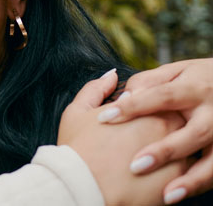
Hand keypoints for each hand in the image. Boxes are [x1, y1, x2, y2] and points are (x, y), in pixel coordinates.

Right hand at [59, 69, 189, 205]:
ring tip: (147, 157)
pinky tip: (154, 177)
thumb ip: (96, 89)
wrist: (84, 188)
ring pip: (186, 149)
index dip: (149, 107)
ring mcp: (179, 157)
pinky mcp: (179, 183)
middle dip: (165, 127)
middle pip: (179, 122)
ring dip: (174, 151)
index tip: (137, 116)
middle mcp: (171, 130)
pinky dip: (174, 174)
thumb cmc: (78, 150)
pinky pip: (185, 175)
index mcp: (150, 109)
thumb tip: (111, 76)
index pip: (162, 99)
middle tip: (143, 136)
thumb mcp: (78, 112)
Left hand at [95, 59, 212, 203]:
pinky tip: (175, 195)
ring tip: (168, 195)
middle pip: (194, 133)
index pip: (161, 96)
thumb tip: (124, 96)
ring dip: (191, 179)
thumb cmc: (195, 79)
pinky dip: (198, 184)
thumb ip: (149, 82)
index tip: (105, 118)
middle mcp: (212, 112)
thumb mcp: (175, 72)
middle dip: (166, 151)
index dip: (133, 106)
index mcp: (195, 88)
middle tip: (136, 165)